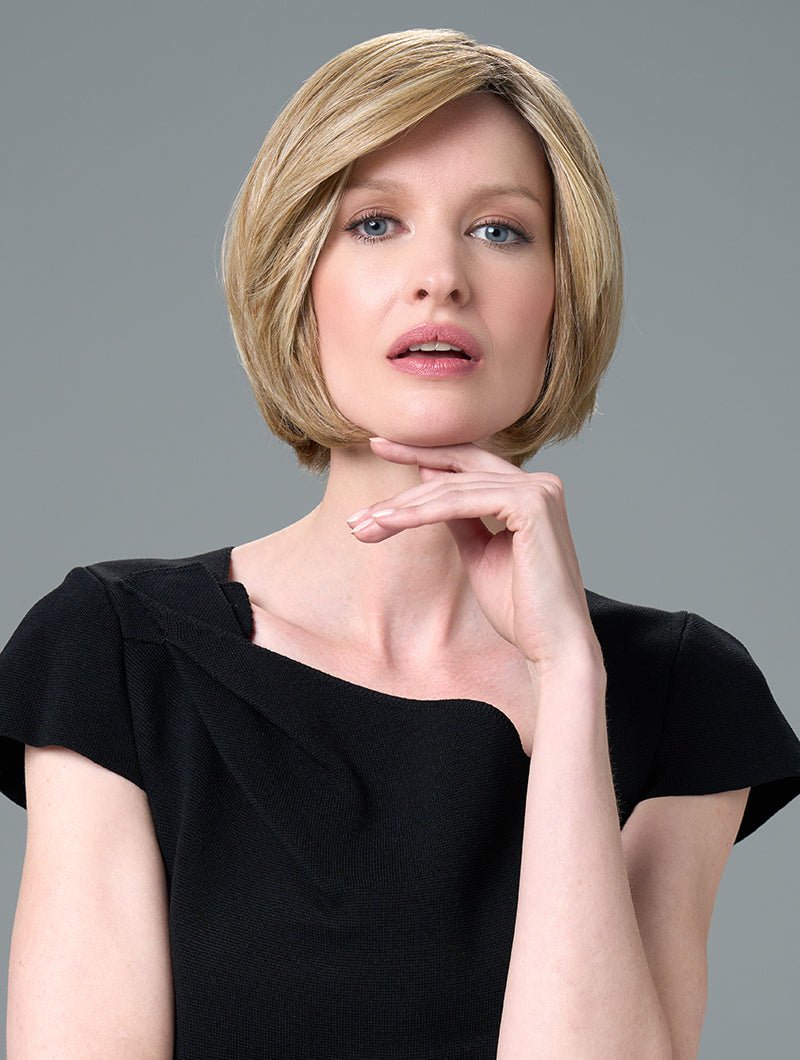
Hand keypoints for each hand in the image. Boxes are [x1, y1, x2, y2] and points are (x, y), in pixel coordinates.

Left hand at [347, 437, 602, 675]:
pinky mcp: (532, 504)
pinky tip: (391, 522)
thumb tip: (429, 484)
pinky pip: (461, 502)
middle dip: (402, 489)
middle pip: (455, 472)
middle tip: (357, 514)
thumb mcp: (479, 552)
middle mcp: (539, 483)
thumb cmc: (520, 608)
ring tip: (366, 525)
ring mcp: (539, 490)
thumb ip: (460, 517)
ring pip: (452, 488)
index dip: (421, 453)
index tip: (379, 448)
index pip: (468, 462)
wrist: (553, 646)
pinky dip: (421, 512)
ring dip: (403, 508)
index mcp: (530, 491)